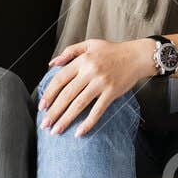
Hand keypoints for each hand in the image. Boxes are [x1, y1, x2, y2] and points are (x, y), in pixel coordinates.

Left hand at [38, 38, 152, 135]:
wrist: (136, 56)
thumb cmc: (112, 50)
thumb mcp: (89, 44)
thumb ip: (70, 51)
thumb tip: (52, 63)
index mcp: (82, 60)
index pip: (60, 79)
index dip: (49, 94)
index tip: (41, 106)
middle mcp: (90, 72)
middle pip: (67, 95)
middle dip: (54, 111)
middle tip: (45, 124)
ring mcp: (101, 83)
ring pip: (79, 104)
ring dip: (66, 119)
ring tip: (56, 130)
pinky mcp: (112, 93)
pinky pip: (98, 110)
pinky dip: (88, 123)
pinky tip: (79, 132)